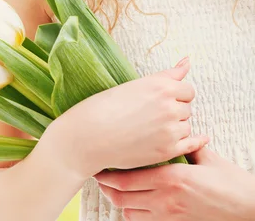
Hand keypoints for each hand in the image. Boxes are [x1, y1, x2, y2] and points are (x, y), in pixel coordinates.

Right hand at [65, 57, 206, 175]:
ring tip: (151, 127)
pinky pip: (191, 145)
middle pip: (187, 108)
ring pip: (186, 126)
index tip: (162, 99)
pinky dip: (187, 142)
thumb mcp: (135, 84)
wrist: (89, 135)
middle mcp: (169, 106)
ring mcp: (170, 130)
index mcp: (160, 86)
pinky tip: (175, 139)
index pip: (188, 89)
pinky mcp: (168, 151)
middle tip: (152, 114)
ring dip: (175, 127)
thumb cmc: (105, 106)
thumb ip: (167, 76)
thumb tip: (188, 61)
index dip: (176, 94)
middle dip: (175, 110)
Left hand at [94, 143, 254, 219]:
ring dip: (117, 200)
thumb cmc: (229, 181)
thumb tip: (167, 126)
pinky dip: (132, 212)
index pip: (126, 178)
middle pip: (121, 197)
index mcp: (170, 178)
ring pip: (128, 212)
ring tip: (111, 186)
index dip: (107, 173)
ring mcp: (170, 216)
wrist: (249, 208)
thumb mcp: (203, 156)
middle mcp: (166, 199)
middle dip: (105, 186)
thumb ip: (182, 142)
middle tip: (98, 174)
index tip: (99, 163)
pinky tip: (131, 201)